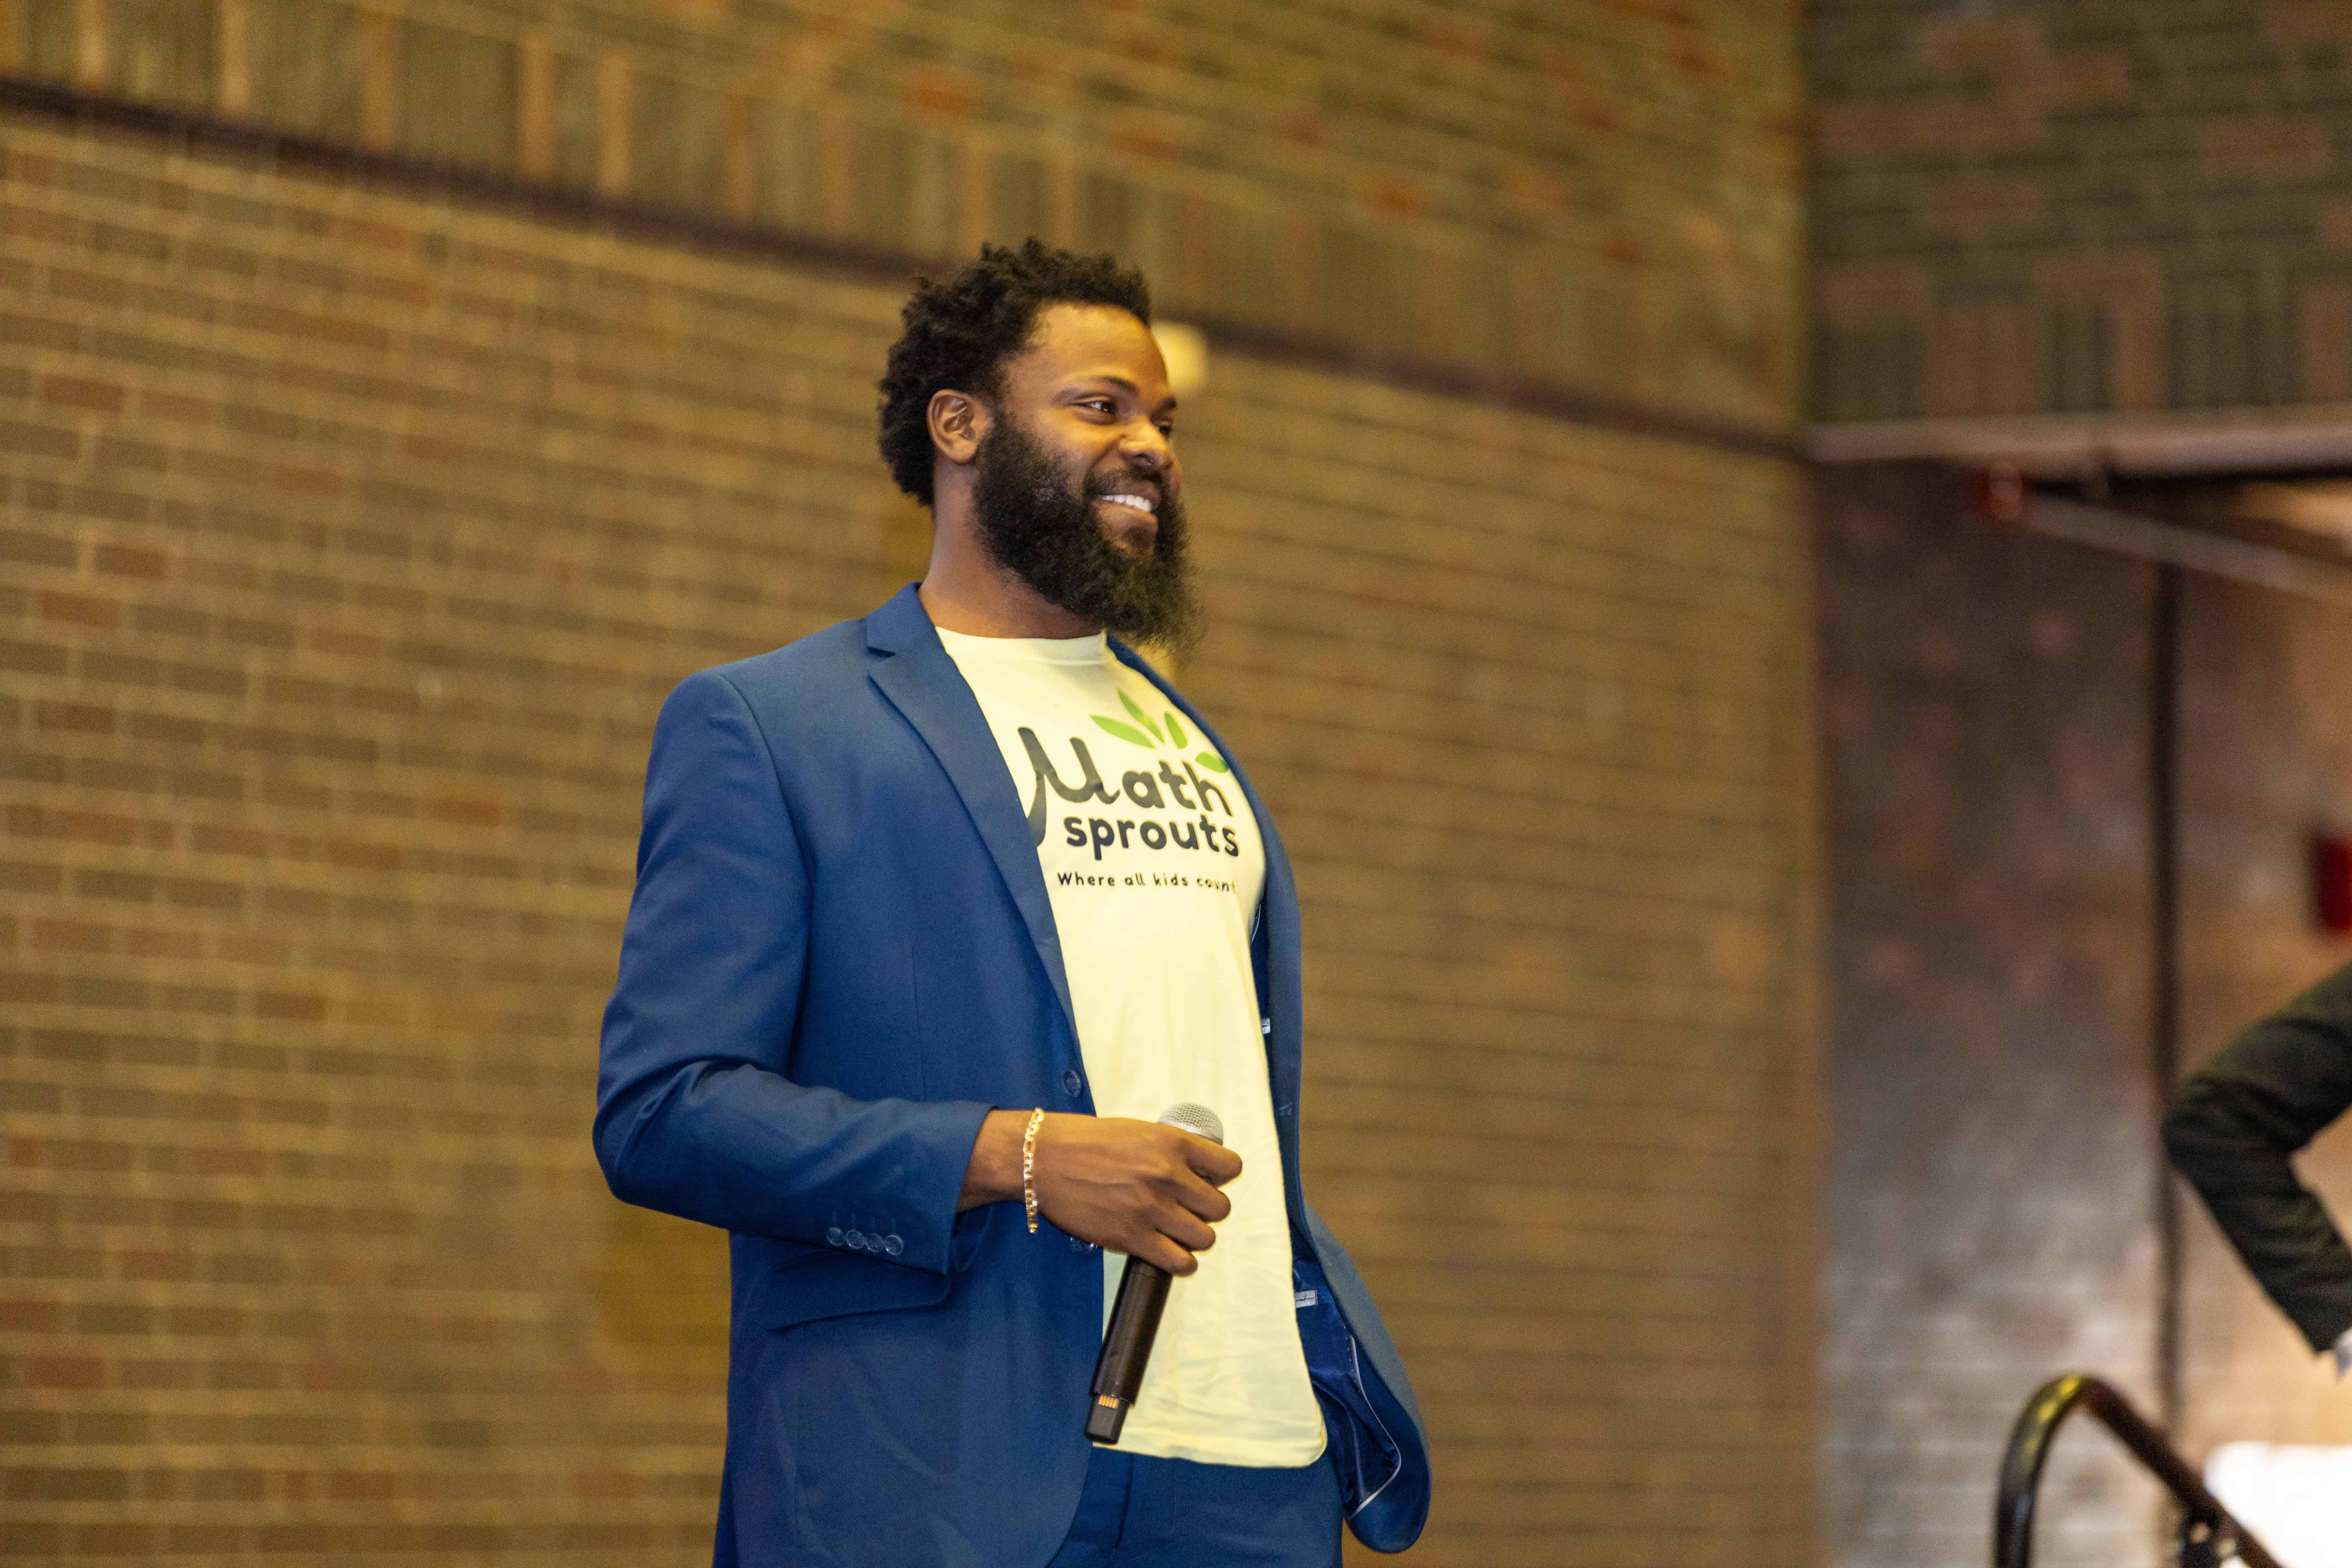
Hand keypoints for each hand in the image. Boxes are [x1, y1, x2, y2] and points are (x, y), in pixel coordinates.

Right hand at [959, 1110, 1241, 1274]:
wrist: (1045, 1159)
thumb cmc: (1088, 1142)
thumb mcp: (1139, 1132)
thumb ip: (1171, 1151)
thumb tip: (1198, 1173)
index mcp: (1173, 1143)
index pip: (1230, 1167)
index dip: (1222, 1177)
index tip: (1208, 1181)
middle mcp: (1168, 1176)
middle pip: (1220, 1208)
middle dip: (1208, 1211)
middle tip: (1188, 1209)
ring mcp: (1151, 1209)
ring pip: (1204, 1238)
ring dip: (1195, 1237)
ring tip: (1178, 1232)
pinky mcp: (1132, 1237)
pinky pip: (1179, 1262)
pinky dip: (1181, 1262)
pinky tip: (1171, 1254)